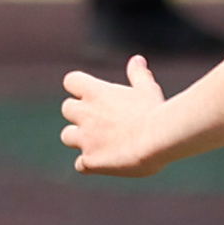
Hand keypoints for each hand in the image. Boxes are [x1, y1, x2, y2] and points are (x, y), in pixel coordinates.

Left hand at [58, 56, 172, 176]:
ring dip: (78, 139)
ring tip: (100, 142)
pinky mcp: (90, 160)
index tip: (93, 94)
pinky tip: (105, 164)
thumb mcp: (147, 89)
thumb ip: (138, 75)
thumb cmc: (154, 112)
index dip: (79, 87)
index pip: (71, 81)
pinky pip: (80, 165)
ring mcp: (85, 138)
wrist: (157, 140)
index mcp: (96, 92)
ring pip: (66, 136)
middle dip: (79, 114)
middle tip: (101, 120)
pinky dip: (89, 165)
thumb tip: (137, 59)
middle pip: (66, 108)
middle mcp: (85, 113)